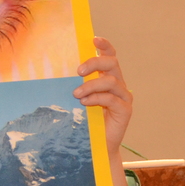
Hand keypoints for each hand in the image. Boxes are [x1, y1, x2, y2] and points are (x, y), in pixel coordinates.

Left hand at [74, 37, 132, 156]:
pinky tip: (85, 103)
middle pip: (112, 63)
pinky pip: (112, 98)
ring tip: (77, 94)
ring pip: (110, 81)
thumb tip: (59, 72)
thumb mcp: (80, 99)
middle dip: (94, 63)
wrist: (98, 146)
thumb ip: (78, 85)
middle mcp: (119, 84)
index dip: (105, 46)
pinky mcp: (125, 110)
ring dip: (91, 85)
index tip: (94, 39)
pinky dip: (96, 98)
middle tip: (78, 71)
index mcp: (109, 78)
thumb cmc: (87, 121)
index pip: (111, 56)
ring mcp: (124, 97)